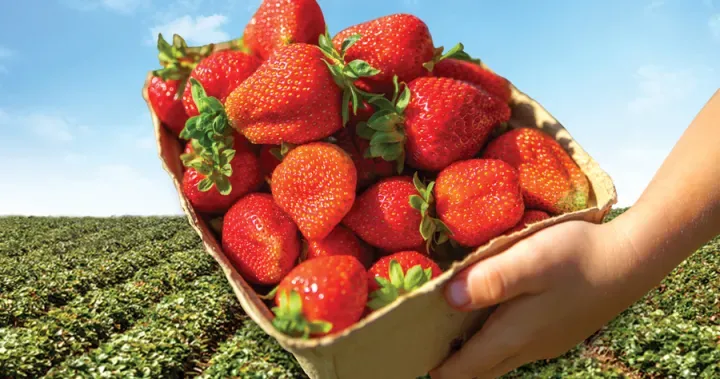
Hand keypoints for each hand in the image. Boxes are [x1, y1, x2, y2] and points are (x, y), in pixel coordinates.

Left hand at [429, 219, 646, 378]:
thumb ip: (489, 280)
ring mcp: (547, 342)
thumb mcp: (528, 260)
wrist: (631, 261)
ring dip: (475, 353)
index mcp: (514, 334)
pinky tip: (490, 319)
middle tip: (427, 348)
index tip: (415, 361)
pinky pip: (517, 347)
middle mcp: (528, 347)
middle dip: (454, 365)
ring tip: (450, 334)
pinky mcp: (559, 332)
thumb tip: (448, 299)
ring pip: (500, 359)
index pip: (467, 366)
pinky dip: (494, 342)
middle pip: (482, 369)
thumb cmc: (576, 256)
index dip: (441, 368)